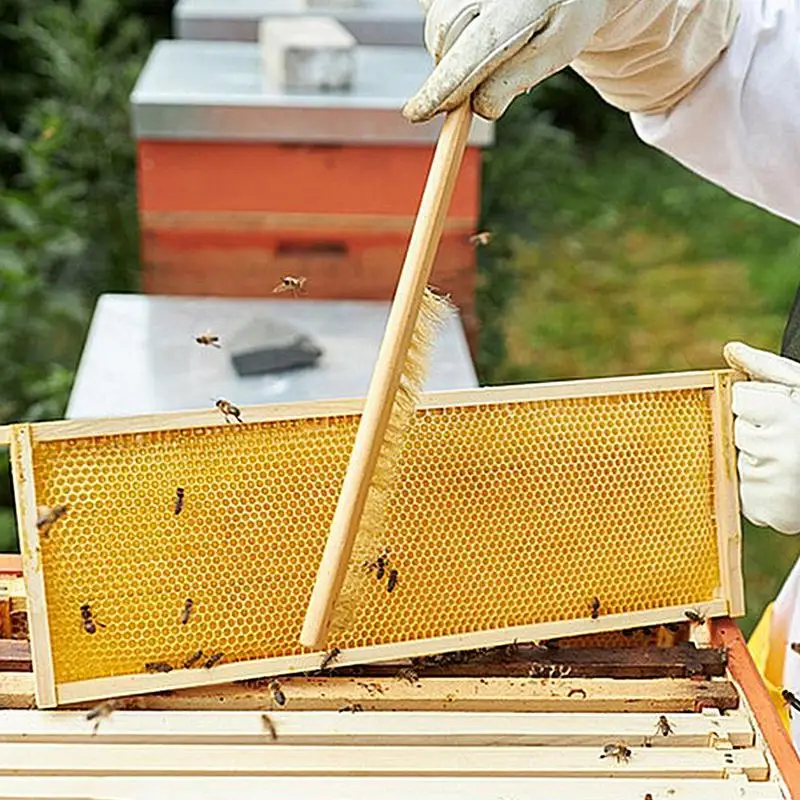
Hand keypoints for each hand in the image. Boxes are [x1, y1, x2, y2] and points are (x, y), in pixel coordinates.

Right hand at [402, 0, 737, 122]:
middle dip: (441, 73)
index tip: (420, 118)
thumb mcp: (557, 48)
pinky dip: (444, 35)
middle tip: (436, 105)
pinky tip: (465, 38)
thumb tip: (479, 111)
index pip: (475, 50)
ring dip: (443, 54)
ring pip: (438, 27)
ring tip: (468, 63)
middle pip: (447, 37)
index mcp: (528, 8)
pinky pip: (438, 13)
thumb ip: (515, 78)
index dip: (444, 87)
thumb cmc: (577, 9)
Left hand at [724, 342, 799, 534]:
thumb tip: (731, 350)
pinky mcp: (769, 513)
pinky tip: (783, 483)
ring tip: (789, 461)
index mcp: (789, 418)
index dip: (757, 401)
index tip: (782, 409)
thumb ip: (765, 367)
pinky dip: (756, 489)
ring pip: (736, 462)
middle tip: (788, 439)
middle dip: (754, 431)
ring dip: (754, 461)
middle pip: (736, 431)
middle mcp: (782, 453)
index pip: (738, 399)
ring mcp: (774, 486)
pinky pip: (742, 494)